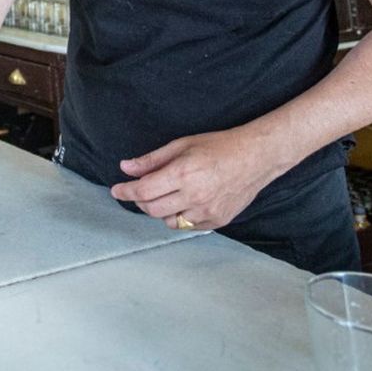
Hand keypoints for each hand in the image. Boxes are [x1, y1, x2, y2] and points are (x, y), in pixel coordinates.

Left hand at [110, 127, 286, 230]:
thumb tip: (126, 168)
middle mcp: (194, 195)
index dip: (125, 192)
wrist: (255, 157)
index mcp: (182, 174)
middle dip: (139, 201)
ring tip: (166, 194)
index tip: (116, 191)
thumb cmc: (219, 146)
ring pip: (168, 221)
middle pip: (151, 209)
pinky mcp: (217, 220)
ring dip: (159, 210)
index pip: (143, 191)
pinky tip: (183, 202)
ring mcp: (206, 211)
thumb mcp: (182, 145)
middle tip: (139, 190)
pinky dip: (179, 216)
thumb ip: (152, 160)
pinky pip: (187, 225)